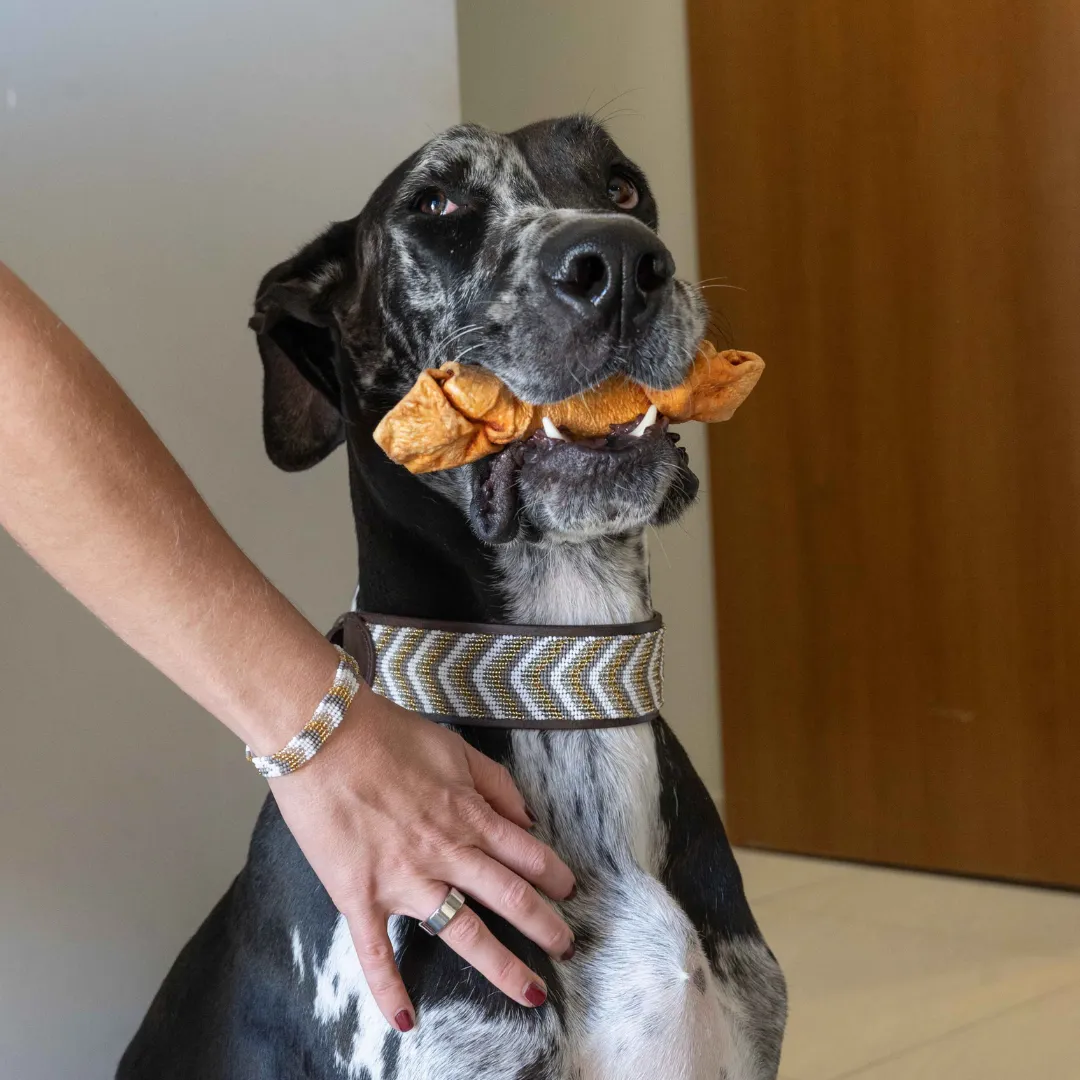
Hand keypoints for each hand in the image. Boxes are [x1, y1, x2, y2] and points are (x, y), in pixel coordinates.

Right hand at [268, 685, 575, 1032]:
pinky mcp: (361, 895)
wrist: (322, 735)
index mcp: (469, 815)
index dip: (554, 875)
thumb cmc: (385, 735)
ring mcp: (405, 880)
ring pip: (463, 932)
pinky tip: (407, 1021)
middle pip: (510, 898)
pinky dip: (390, 989)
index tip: (569, 891)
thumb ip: (495, 782)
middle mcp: (446, 853)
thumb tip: (525, 817)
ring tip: (532, 992)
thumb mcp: (454, 747)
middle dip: (545, 926)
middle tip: (567, 948)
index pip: (527, 854)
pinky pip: (377, 952)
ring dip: (501, 966)